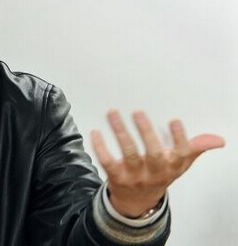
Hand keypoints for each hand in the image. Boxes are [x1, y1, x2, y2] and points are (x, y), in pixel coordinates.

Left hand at [91, 110, 224, 217]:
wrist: (137, 202)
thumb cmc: (159, 174)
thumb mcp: (179, 164)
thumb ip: (196, 148)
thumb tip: (219, 140)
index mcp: (172, 167)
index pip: (181, 154)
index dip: (179, 139)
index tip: (174, 120)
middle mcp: (154, 172)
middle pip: (153, 154)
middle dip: (146, 133)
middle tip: (138, 112)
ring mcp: (135, 176)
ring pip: (129, 154)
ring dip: (121, 133)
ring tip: (113, 113)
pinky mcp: (116, 177)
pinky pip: (108, 162)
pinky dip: (100, 148)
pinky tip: (96, 132)